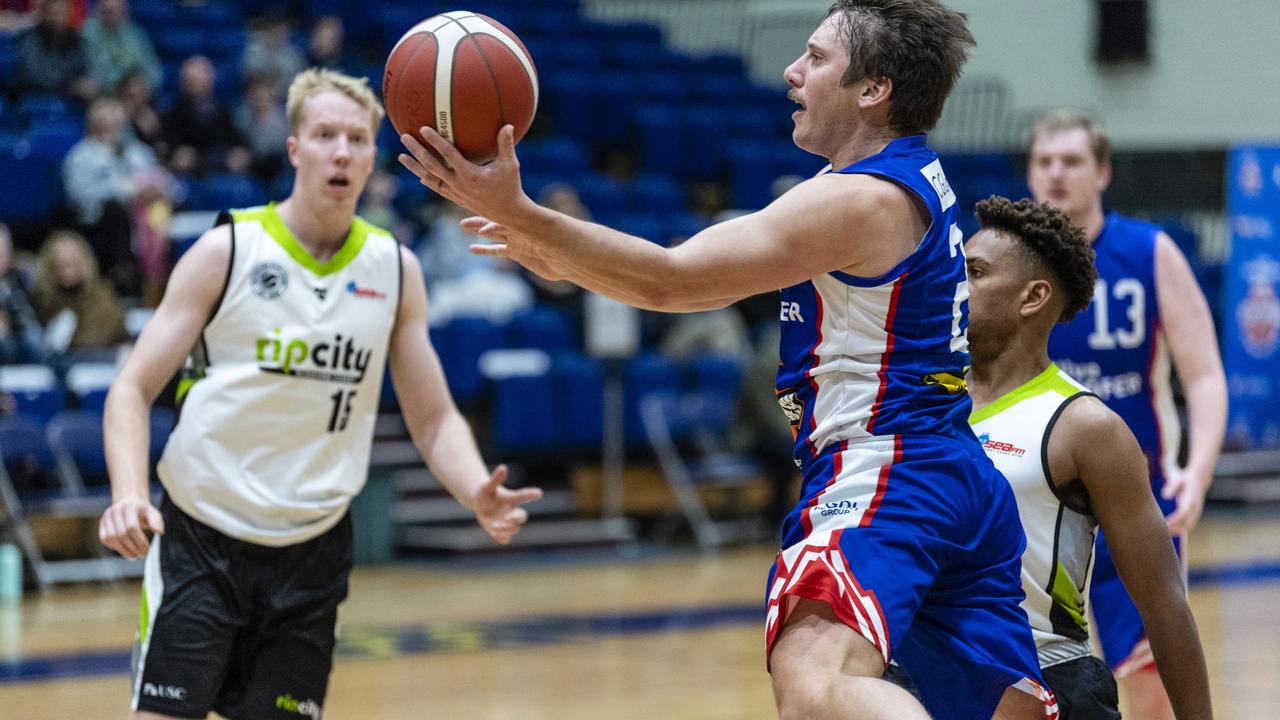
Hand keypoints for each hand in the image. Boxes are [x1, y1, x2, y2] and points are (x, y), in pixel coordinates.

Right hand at [99, 497, 164, 558]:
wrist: (130, 502)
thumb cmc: (143, 511)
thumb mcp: (153, 513)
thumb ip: (156, 522)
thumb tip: (159, 532)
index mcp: (129, 507)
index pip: (132, 527)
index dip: (140, 541)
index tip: (147, 550)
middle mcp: (115, 511)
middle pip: (121, 534)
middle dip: (132, 548)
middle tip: (142, 555)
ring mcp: (106, 517)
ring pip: (111, 538)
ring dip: (123, 550)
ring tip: (134, 555)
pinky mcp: (101, 524)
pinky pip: (105, 539)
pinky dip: (115, 547)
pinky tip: (125, 550)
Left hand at [397, 125, 535, 226]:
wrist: (508, 213)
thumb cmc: (510, 187)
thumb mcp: (510, 165)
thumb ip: (506, 145)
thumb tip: (508, 124)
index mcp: (468, 174)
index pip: (447, 155)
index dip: (435, 141)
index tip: (423, 129)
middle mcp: (458, 184)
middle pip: (431, 165)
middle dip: (416, 151)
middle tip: (404, 137)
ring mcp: (455, 192)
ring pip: (430, 178)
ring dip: (415, 167)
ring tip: (402, 157)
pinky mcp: (456, 198)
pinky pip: (438, 187)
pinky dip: (428, 180)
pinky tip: (420, 176)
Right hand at [460, 216, 564, 280]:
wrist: (567, 256)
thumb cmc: (559, 240)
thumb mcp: (547, 231)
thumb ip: (534, 226)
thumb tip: (529, 223)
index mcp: (523, 221)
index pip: (503, 218)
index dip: (492, 223)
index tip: (480, 230)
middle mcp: (517, 228)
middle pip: (494, 221)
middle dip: (478, 222)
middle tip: (463, 223)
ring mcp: (515, 240)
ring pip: (493, 234)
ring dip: (478, 231)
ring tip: (463, 226)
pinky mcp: (517, 253)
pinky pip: (497, 251)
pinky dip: (485, 250)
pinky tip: (472, 249)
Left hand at [470, 464, 542, 544]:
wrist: (479, 504)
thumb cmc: (485, 492)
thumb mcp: (487, 486)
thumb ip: (496, 478)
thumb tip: (503, 467)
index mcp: (511, 499)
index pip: (523, 496)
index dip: (531, 494)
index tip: (539, 492)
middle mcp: (512, 511)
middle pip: (521, 517)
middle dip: (516, 520)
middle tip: (505, 519)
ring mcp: (507, 522)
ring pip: (514, 529)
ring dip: (506, 530)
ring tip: (494, 527)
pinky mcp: (500, 531)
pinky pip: (505, 539)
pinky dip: (502, 539)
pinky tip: (494, 534)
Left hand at [1162, 464, 1211, 533]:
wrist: (1199, 479)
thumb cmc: (1185, 480)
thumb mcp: (1177, 480)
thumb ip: (1171, 487)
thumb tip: (1165, 496)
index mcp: (1190, 500)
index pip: (1183, 514)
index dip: (1174, 521)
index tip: (1165, 524)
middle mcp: (1195, 508)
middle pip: (1187, 523)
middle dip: (1176, 529)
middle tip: (1162, 532)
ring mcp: (1197, 511)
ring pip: (1190, 525)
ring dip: (1179, 531)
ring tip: (1166, 533)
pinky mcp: (1196, 513)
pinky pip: (1190, 524)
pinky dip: (1182, 529)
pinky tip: (1172, 531)